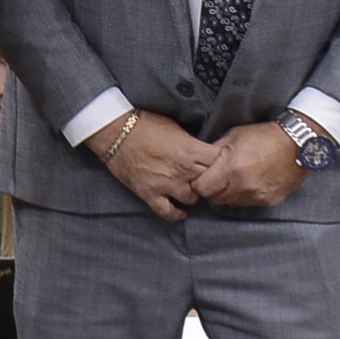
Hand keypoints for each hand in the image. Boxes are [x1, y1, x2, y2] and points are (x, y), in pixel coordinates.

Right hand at [94, 114, 220, 222]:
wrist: (115, 132)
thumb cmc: (145, 124)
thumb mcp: (176, 127)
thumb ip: (193, 143)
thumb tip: (205, 151)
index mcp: (191, 151)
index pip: (221, 163)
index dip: (224, 163)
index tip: (222, 163)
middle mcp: (183, 171)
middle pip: (210, 183)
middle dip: (212, 180)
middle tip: (209, 177)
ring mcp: (166, 185)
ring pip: (193, 199)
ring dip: (195, 194)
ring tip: (191, 188)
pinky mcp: (150, 194)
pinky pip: (168, 212)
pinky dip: (177, 214)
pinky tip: (181, 211)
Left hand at [188, 123, 310, 210]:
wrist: (298, 144)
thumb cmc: (265, 136)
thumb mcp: (234, 136)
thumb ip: (214, 151)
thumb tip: (200, 161)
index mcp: (231, 169)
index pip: (202, 189)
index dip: (199, 183)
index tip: (202, 177)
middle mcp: (243, 186)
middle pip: (215, 199)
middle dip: (213, 189)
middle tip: (219, 177)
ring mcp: (257, 196)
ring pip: (231, 203)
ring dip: (229, 194)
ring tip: (236, 178)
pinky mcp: (269, 201)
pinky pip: (249, 203)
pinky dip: (246, 195)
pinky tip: (251, 182)